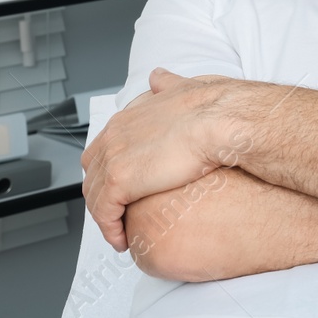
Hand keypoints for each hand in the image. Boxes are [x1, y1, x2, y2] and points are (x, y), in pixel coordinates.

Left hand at [81, 68, 238, 252]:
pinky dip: (110, 230)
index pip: (103, 149)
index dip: (111, 170)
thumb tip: (159, 77)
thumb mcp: (185, 86)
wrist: (224, 120)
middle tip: (120, 214)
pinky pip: (104, 213)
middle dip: (102, 195)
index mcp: (129, 116)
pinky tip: (123, 241)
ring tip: (122, 233)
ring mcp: (115, 158)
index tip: (124, 187)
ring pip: (95, 197)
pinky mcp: (120, 181)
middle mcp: (115, 135)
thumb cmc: (215, 107)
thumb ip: (168, 84)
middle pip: (93, 173)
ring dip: (105, 217)